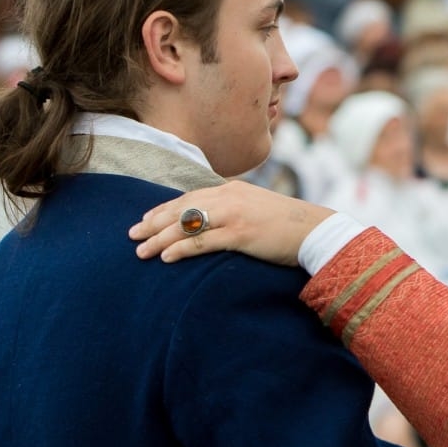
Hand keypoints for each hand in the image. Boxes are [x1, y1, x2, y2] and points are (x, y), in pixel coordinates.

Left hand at [128, 180, 334, 265]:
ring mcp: (235, 215)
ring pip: (187, 224)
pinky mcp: (241, 234)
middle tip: (132, 234)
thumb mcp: (258, 209)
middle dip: (154, 222)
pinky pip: (203, 241)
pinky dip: (181, 249)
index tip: (146, 220)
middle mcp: (230, 198)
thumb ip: (236, 211)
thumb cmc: (289, 225)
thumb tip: (216, 224)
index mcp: (233, 190)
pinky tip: (166, 256)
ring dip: (160, 238)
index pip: (190, 198)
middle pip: (182, 208)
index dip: (165, 209)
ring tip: (140, 250)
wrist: (316, 230)